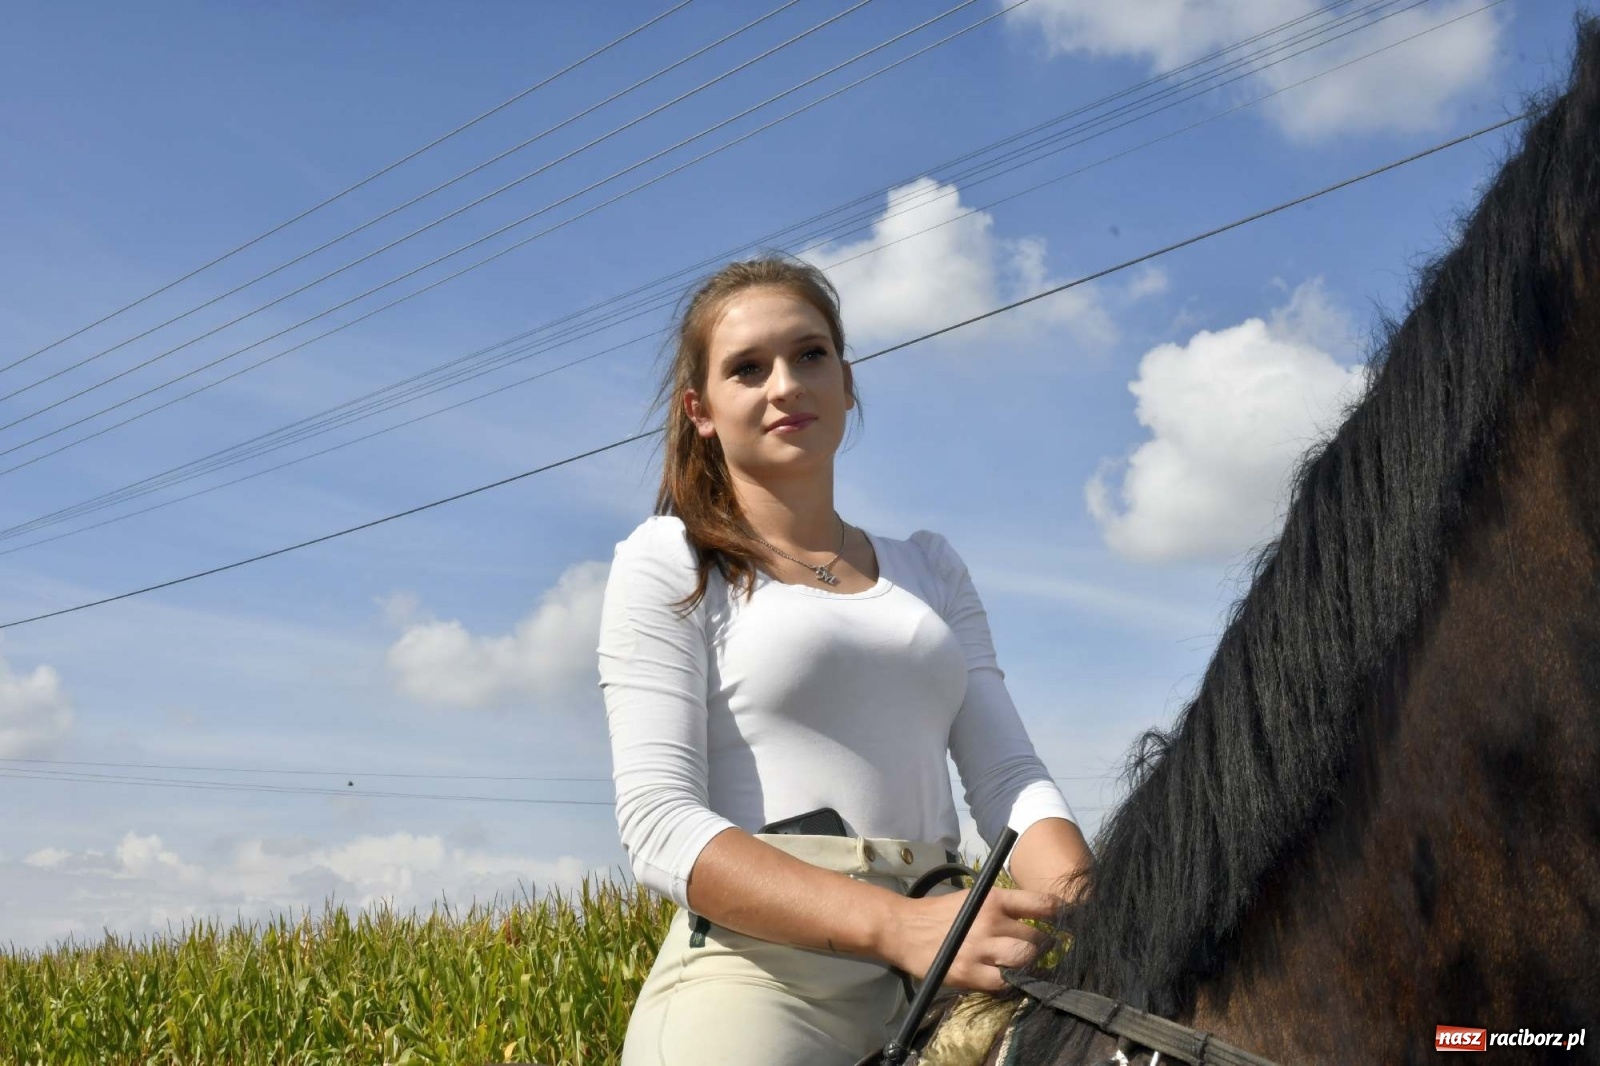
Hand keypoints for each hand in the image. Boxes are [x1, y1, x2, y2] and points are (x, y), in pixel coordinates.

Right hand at [878, 886, 1059, 992]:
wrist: (903, 929)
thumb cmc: (939, 913)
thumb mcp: (972, 899)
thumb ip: (1001, 906)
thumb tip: (1035, 918)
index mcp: (993, 899)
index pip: (1041, 904)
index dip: (1061, 915)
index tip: (1069, 922)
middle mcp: (991, 922)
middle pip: (1038, 938)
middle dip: (1042, 946)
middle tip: (1039, 950)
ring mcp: (980, 949)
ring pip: (1026, 959)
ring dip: (1029, 964)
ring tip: (1024, 965)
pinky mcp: (969, 973)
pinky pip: (1004, 983)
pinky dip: (1010, 983)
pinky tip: (1005, 978)